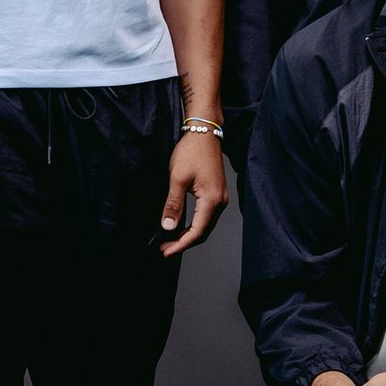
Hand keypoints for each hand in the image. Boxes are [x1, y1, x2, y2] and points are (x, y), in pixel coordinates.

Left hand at [159, 131, 227, 254]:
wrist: (204, 134)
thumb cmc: (192, 152)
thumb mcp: (177, 178)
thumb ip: (173, 205)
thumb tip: (168, 227)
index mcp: (212, 200)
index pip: (197, 232)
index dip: (180, 244)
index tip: (165, 251)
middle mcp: (220, 202)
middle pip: (203, 232)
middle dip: (184, 243)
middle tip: (165, 249)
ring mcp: (220, 198)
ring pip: (205, 226)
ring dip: (189, 235)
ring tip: (170, 240)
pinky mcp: (216, 194)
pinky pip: (206, 216)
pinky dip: (194, 225)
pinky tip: (181, 226)